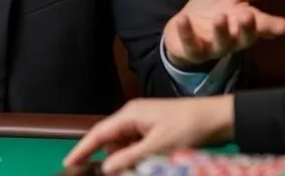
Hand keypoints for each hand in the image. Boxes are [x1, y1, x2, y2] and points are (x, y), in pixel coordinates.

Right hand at [63, 96, 233, 173]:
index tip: (68, 162)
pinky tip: (145, 164)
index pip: (99, 133)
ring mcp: (144, 122)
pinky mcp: (154, 129)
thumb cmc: (189, 127)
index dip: (82, 148)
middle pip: (110, 140)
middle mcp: (133, 115)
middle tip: (112, 173)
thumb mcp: (158, 146)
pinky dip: (137, 157)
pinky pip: (136, 145)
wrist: (216, 118)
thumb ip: (130, 157)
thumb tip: (106, 168)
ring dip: (126, 159)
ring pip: (123, 145)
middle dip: (109, 159)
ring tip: (139, 167)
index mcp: (130, 114)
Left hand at [164, 0, 284, 68]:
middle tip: (249, 16)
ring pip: (221, 44)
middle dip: (248, 29)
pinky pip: (191, 45)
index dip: (274, 27)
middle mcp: (233, 38)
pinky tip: (183, 18)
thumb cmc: (214, 6)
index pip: (264, 27)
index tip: (284, 25)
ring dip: (221, 31)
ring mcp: (213, 46)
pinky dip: (186, 32)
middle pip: (244, 38)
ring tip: (221, 17)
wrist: (184, 22)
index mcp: (247, 24)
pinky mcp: (192, 50)